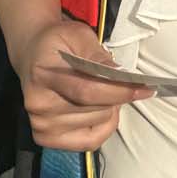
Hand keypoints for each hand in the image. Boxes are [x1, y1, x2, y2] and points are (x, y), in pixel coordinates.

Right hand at [11, 17, 152, 151]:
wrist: (31, 55)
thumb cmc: (58, 43)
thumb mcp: (79, 36)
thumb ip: (99, 56)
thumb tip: (123, 76)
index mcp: (43, 74)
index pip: (86, 90)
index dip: (119, 91)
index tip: (145, 88)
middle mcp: (38, 104)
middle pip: (96, 109)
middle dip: (117, 95)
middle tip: (117, 81)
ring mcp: (41, 124)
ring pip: (98, 124)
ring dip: (109, 109)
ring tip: (101, 92)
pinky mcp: (45, 139)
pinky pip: (90, 141)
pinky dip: (104, 128)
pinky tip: (102, 111)